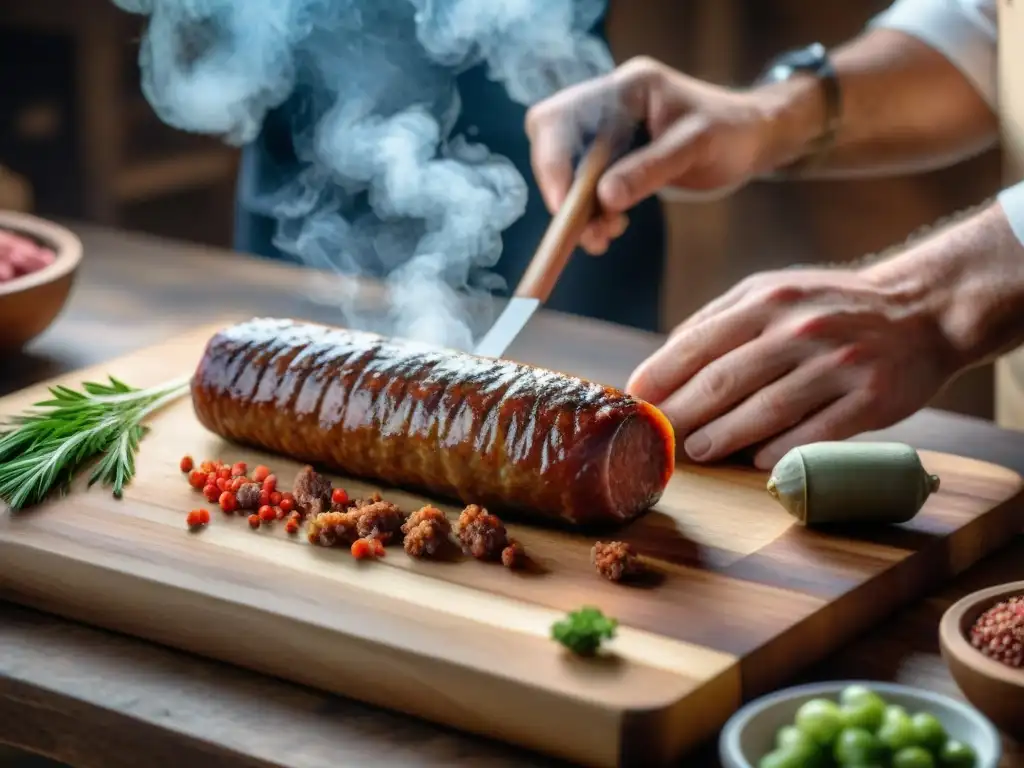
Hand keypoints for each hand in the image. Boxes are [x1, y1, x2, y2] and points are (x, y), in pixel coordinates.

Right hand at [525, 56, 809, 253]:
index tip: (563, 206)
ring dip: (576, 208)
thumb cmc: (733, 134)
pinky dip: (592, 210)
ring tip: (601, 238)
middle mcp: (609, 103)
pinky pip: (586, 183)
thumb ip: (649, 170)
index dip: (552, 162)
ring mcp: (610, 129)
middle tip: (581, 230)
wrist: (754, 139)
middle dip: (561, 188)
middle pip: (552, 140)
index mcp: (626, 88)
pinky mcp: (614, 155)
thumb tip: (604, 198)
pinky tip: (611, 227)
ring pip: (567, 168)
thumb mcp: (696, 149)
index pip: (561, 117)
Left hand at [625, 267, 958, 469]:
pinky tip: (756, 462)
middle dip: (681, 413)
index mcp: (767, 301)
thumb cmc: (830, 305)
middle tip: (654, 438)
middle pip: (725, 379)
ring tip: (696, 452)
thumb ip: (719, 319)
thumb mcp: (773, 291)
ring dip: (724, 435)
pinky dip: (783, 449)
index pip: (699, 342)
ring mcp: (838, 363)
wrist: (922, 309)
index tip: (634, 402)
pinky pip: (818, 431)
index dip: (660, 376)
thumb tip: (663, 359)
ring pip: (767, 408)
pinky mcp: (871, 398)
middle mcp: (799, 329)